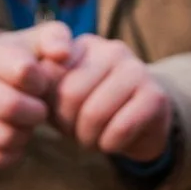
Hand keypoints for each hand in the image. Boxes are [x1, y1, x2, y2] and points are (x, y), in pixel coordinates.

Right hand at [0, 22, 71, 170]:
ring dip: (24, 134)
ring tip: (26, 124)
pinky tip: (15, 140)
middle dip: (36, 112)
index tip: (42, 84)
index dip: (42, 82)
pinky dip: (12, 154)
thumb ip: (55, 37)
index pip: (22, 70)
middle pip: (10, 107)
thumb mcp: (34, 42)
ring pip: (2, 137)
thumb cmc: (15, 61)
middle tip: (40, 110)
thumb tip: (62, 53)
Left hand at [52, 35, 173, 166]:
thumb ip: (44, 84)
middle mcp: (111, 49)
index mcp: (84, 45)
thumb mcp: (60, 95)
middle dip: (68, 124)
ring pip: (95, 112)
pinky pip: (121, 127)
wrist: (141, 124)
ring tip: (93, 138)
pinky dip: (110, 144)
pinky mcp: (155, 95)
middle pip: (70, 93)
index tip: (57, 114)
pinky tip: (112, 142)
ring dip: (88, 138)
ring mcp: (137, 69)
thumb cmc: (91, 108)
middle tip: (76, 132)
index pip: (49, 73)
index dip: (49, 104)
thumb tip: (35, 81)